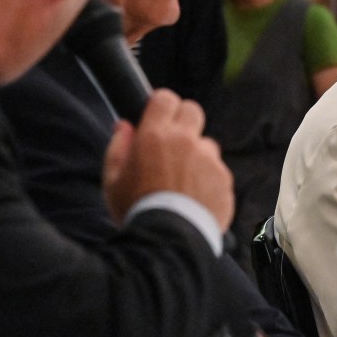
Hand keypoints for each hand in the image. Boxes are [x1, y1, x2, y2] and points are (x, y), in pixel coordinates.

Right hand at [103, 89, 233, 230]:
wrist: (169, 239)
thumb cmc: (136, 209)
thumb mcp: (113, 179)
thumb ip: (118, 147)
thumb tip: (124, 126)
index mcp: (155, 136)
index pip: (166, 98)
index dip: (162, 106)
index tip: (159, 117)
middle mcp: (185, 141)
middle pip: (192, 110)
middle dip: (184, 121)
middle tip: (173, 142)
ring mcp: (208, 158)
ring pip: (206, 144)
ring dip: (197, 154)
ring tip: (184, 180)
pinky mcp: (224, 177)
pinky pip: (217, 169)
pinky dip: (209, 178)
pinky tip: (196, 196)